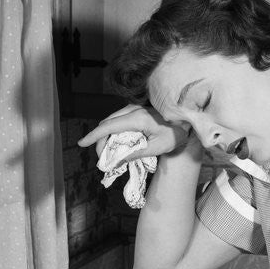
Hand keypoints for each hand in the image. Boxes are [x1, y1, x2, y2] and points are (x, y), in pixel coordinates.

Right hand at [77, 104, 194, 165]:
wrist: (188, 121)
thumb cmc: (176, 134)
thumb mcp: (158, 147)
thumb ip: (137, 153)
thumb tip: (117, 160)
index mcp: (137, 118)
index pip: (109, 126)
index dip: (94, 135)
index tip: (81, 143)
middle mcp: (133, 110)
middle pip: (108, 123)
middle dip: (100, 140)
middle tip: (102, 159)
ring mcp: (135, 108)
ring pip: (113, 121)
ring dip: (107, 136)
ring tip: (108, 153)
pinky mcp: (137, 111)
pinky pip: (120, 120)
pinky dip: (114, 132)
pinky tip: (117, 143)